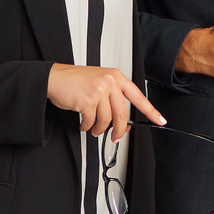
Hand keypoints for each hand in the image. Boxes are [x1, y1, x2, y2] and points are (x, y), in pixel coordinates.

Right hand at [47, 65, 166, 139]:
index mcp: (115, 76)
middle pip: (122, 114)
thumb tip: (123, 123)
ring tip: (93, 128)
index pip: (138, 96)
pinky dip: (86, 126)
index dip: (150, 110)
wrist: (54, 78)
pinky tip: (83, 123)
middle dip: (119, 130)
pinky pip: (92, 121)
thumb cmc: (74, 81)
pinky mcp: (88, 100)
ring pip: (106, 120)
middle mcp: (109, 82)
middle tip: (115, 137)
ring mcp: (99, 91)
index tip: (160, 120)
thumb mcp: (99, 83)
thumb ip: (112, 98)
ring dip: (99, 129)